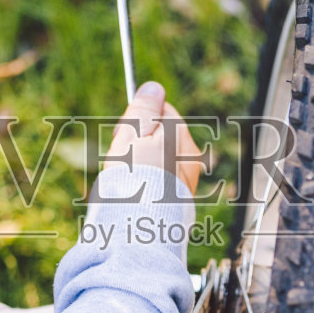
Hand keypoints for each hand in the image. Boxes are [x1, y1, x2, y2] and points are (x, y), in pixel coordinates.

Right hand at [107, 81, 203, 195]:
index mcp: (182, 138)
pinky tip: (136, 193)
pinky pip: (160, 181)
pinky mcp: (179, 200)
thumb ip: (144, 109)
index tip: (123, 133)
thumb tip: (154, 87)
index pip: (162, 111)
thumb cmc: (134, 179)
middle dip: (140, 141)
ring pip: (159, 158)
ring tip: (128, 179)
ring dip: (142, 162)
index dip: (138, 118)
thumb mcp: (133, 134)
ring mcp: (187, 181)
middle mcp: (190, 158)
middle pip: (161, 135)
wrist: (141, 225)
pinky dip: (147, 182)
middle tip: (122, 158)